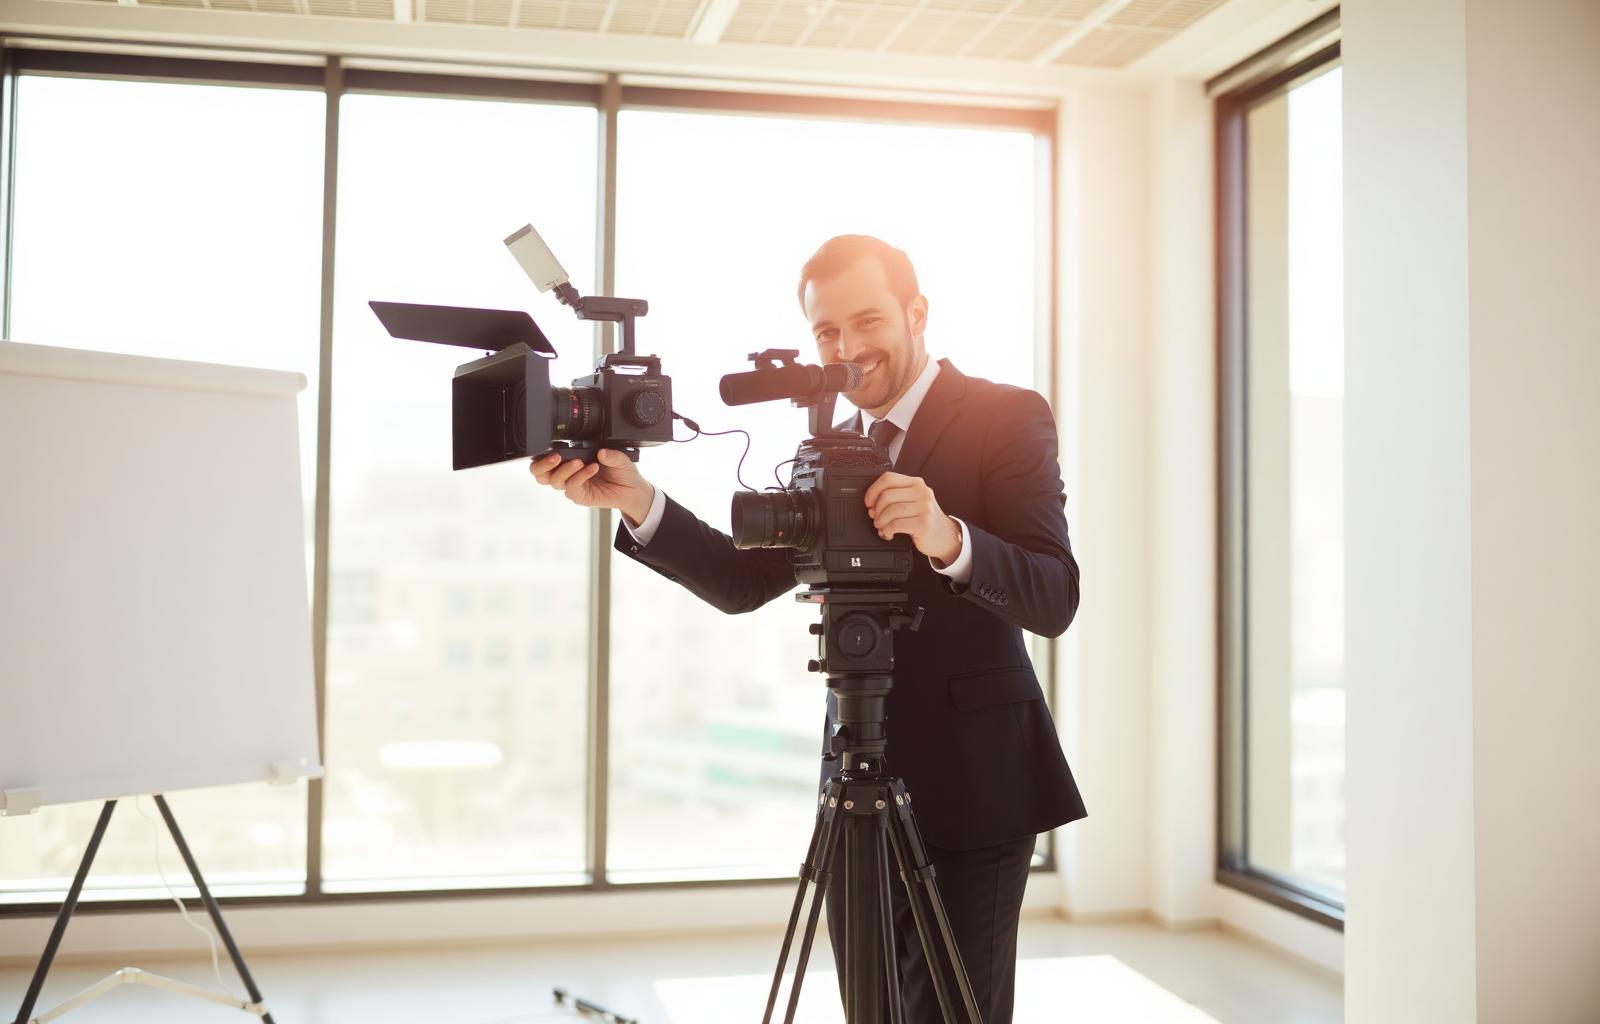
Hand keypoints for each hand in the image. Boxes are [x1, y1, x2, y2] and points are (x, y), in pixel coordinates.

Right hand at [529, 449, 654, 524]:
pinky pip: (572, 488)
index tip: (550, 448)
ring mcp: (573, 486)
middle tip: (555, 457)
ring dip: (564, 470)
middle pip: (540, 474)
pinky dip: (580, 477)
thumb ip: (612, 454)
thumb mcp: (620, 457)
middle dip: (542, 465)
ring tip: (579, 462)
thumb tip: (601, 452)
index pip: (546, 459)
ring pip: (554, 481)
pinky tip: (591, 469)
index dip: (541, 455)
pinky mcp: (580, 497)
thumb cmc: (621, 472)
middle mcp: (568, 474)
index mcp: (570, 460)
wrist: (632, 489)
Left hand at [864, 472, 961, 565]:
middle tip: (875, 517)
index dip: (873, 490)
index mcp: (917, 483)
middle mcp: (922, 492)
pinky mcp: (923, 523)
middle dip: (876, 509)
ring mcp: (924, 507)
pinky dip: (887, 531)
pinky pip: (896, 525)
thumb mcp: (915, 501)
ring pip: (890, 511)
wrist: (946, 537)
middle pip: (887, 495)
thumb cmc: (926, 519)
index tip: (869, 502)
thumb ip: (898, 495)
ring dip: (880, 521)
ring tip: (881, 527)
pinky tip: (888, 534)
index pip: (888, 478)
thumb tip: (872, 500)